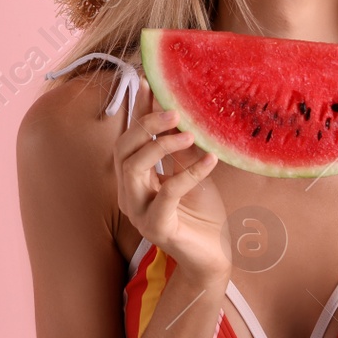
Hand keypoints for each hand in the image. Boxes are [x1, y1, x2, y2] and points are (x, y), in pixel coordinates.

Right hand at [114, 76, 228, 284]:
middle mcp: (129, 194)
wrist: (215, 255)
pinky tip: (211, 161)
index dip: (137, 110)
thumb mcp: (191, 169)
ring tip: (191, 134)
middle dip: (147, 125)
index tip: (149, 82)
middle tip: (176, 110)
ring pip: (133, 168)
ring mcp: (138, 213)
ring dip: (161, 145)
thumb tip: (180, 108)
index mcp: (134, 179)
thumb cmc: (202, 214)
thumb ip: (181, 144)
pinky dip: (189, 173)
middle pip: (122, 149)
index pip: (128, 137)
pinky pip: (166, 194)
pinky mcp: (156, 228)